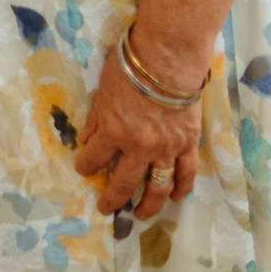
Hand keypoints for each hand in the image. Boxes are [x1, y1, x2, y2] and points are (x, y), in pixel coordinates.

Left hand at [73, 29, 204, 226]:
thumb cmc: (131, 67)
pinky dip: (181, 188)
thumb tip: (87, 140)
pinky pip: (186, 173)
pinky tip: (175, 198)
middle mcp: (139, 146)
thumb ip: (97, 118)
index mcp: (113, 131)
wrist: (169, 57)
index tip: (82, 169)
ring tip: (140, 214)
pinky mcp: (188, 144)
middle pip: (124, 182)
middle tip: (105, 208)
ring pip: (157, 186)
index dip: (85, 166)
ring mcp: (166, 148)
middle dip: (112, 198)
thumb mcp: (104, 90)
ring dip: (148, 204)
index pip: (94, 157)